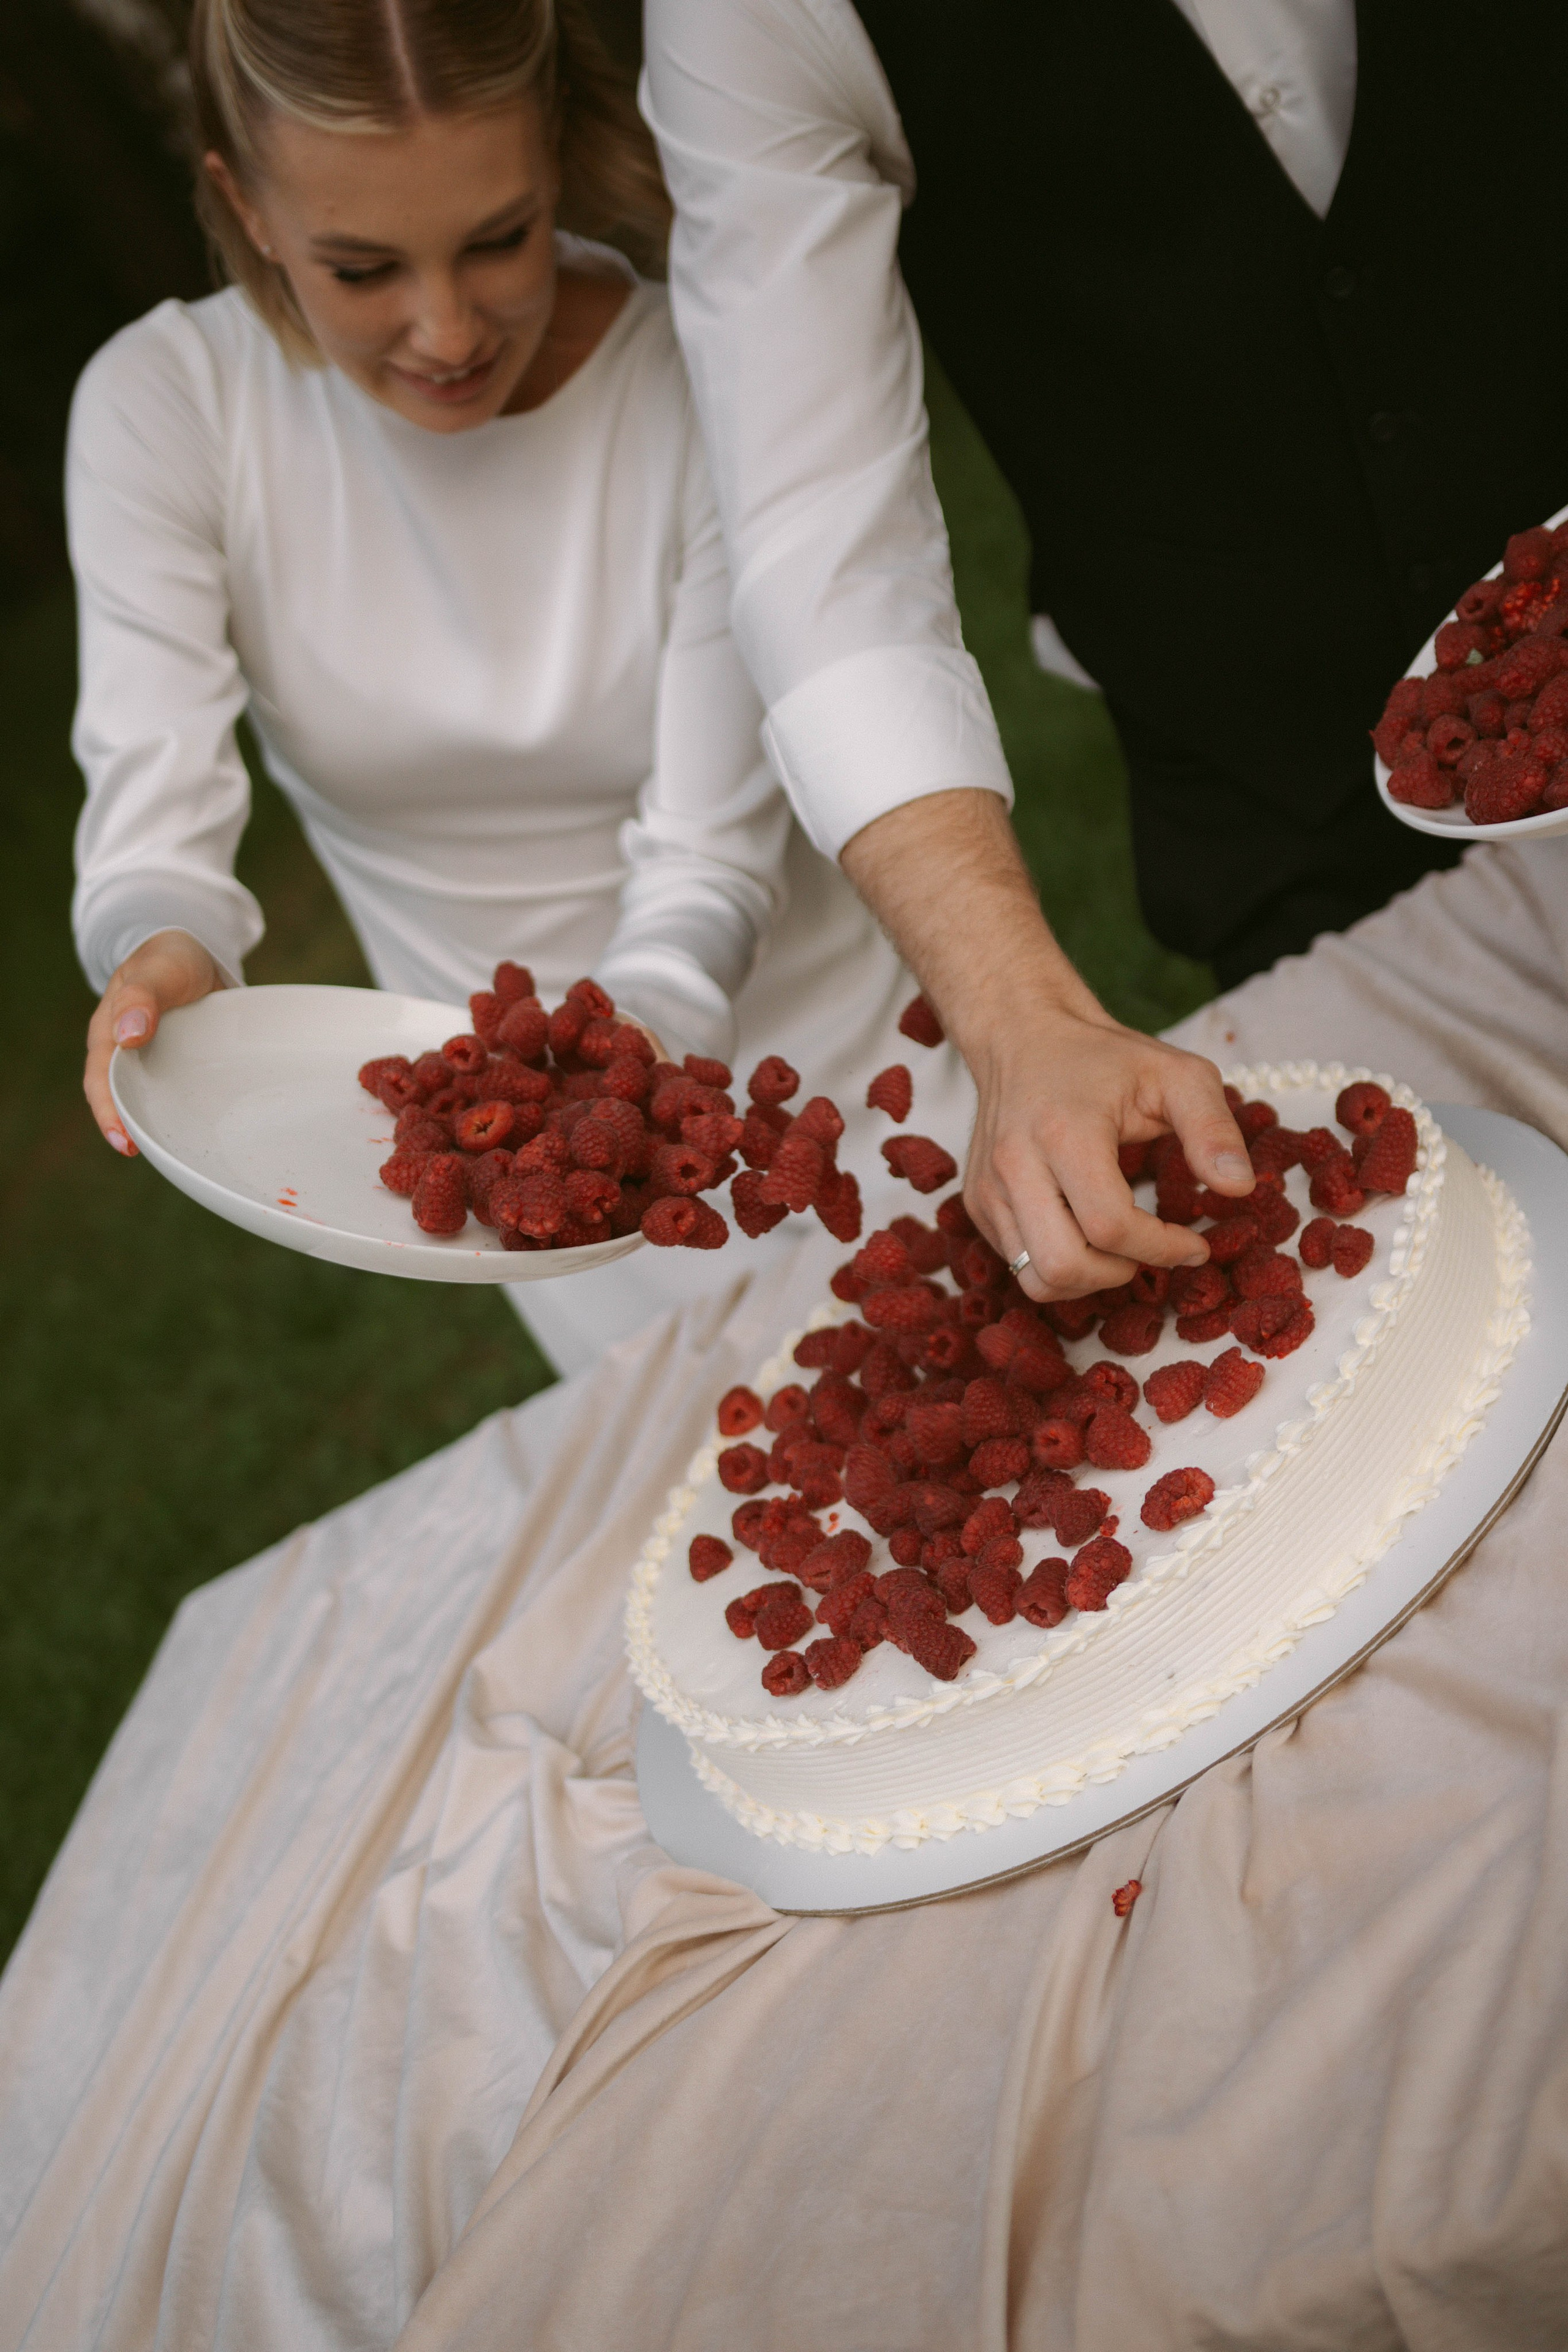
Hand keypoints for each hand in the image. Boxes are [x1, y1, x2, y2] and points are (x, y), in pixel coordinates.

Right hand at [85, 930, 226, 1154]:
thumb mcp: (156, 972)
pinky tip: (202, 1130)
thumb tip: (128, 1037)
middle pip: (122, 1098)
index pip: (102, 1081)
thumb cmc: (168, 960)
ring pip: (149, 1100)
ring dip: (158, 1125)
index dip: (109, 1113)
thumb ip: (142, 998)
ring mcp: (152, 1062)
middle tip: (148, 1156)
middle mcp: (126, 1053)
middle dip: (130, 1129)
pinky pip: (176, 1093)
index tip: (125, 1142)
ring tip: (175, 1153)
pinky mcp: (179, 1066)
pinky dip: (184, 1111)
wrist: (192, 953)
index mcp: (109, 1033)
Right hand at [962, 998, 1252, 1297]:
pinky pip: (1019, 1264)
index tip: (1195, 1244)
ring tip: (1119, 1249)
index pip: (1110, 1225)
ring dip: (1088, 1280)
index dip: (1161, 1248)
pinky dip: (1060, 1265)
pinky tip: (1086, 1232)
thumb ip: (1214, 1128)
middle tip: (1151, 1251)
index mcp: (1065, 1133)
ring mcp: (989, 1188)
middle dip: (1120, 1273)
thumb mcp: (1176, 1075)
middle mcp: (1016, 1165)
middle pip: (1064, 1265)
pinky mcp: (978, 1203)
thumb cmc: (1104, 1058)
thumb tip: (1240, 1189)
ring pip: (1036, 1279)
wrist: (1023, 1036)